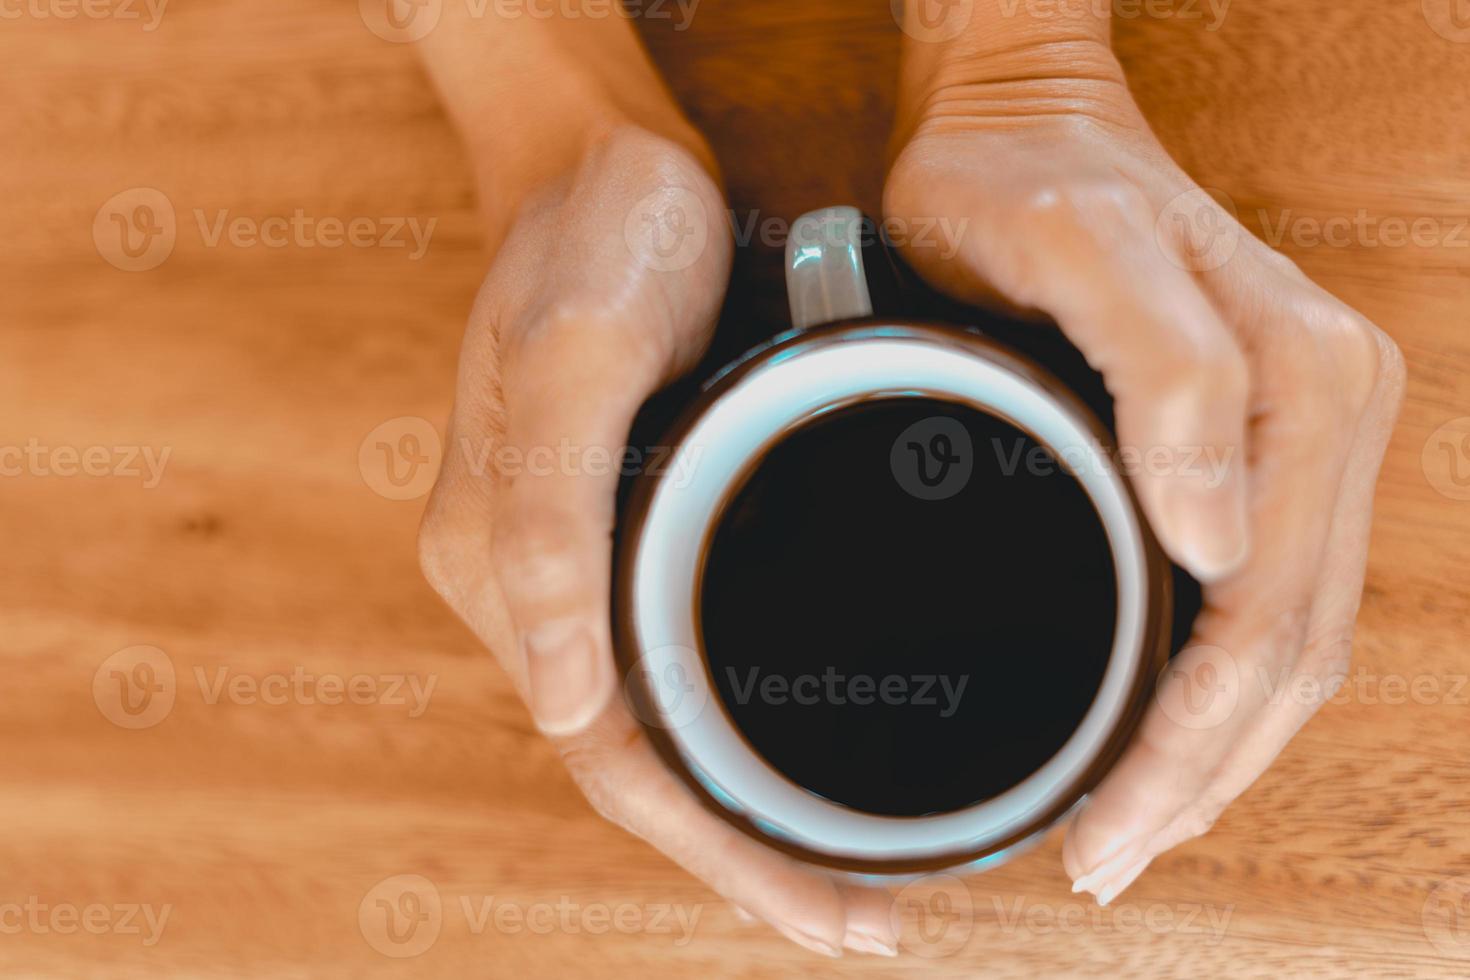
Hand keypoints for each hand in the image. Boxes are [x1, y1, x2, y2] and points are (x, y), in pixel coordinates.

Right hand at [418, 126, 896, 956]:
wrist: (601, 162)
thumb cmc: (594, 239)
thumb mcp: (574, 352)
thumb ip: (549, 520)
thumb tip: (567, 701)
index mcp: (502, 570)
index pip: (612, 760)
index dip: (723, 853)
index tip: (834, 915)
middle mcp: (535, 589)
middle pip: (643, 769)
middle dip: (751, 860)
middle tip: (869, 922)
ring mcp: (582, 566)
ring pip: (665, 732)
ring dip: (754, 814)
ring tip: (855, 874)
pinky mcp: (630, 529)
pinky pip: (681, 663)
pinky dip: (746, 731)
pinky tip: (813, 752)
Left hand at [885, 39, 1403, 903]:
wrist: (1024, 121)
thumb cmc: (1029, 179)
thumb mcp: (1082, 250)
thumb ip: (1173, 375)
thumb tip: (1220, 542)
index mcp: (1310, 385)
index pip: (1268, 616)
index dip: (1192, 745)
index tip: (1104, 833)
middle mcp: (1329, 420)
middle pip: (1291, 652)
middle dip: (1203, 777)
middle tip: (1102, 864)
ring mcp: (1304, 439)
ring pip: (1289, 645)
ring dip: (1218, 755)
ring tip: (1129, 834)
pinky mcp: (1259, 449)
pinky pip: (1264, 601)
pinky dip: (1218, 693)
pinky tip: (1161, 739)